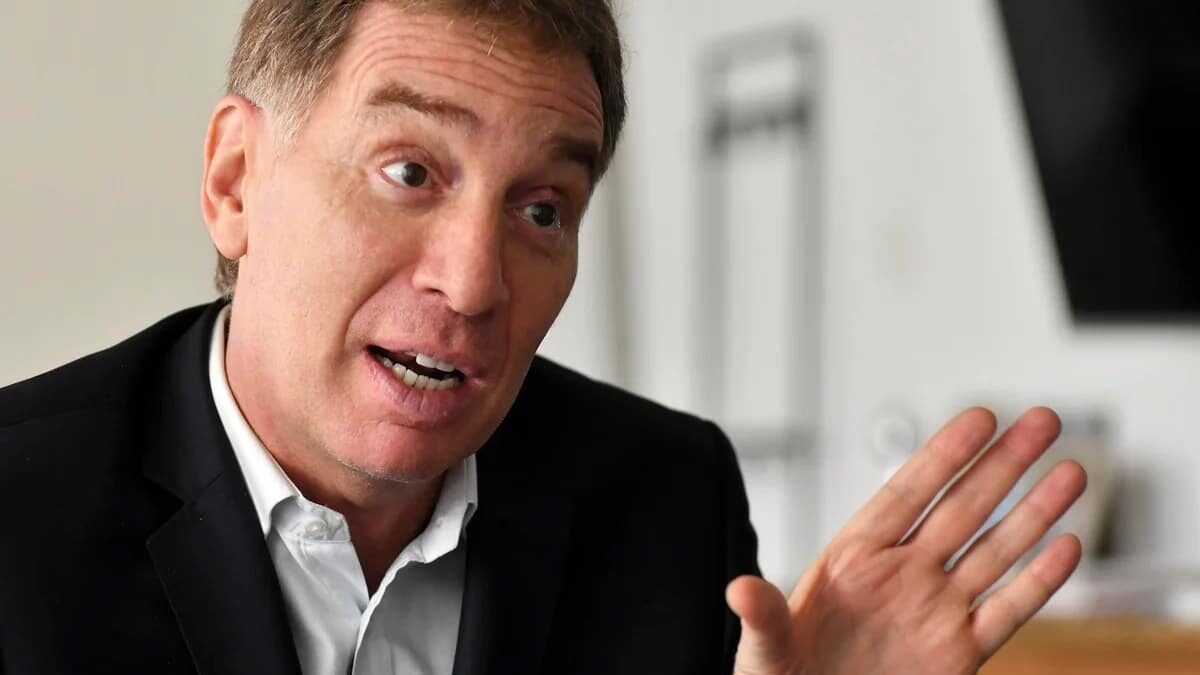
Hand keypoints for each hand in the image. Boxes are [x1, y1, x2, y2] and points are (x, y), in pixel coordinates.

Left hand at [727, 407, 1085, 674]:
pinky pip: (1005, 613)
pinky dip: (1037, 583)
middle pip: (963, 509)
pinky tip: (1067, 547)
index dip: (945, 455)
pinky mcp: (959, 654)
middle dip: (1004, 465)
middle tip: (1041, 421)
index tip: (981, 417)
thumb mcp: (764, 649)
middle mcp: (902, 576)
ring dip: (1033, 513)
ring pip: (995, 552)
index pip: (907, 494)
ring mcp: (934, 611)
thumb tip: (740, 589)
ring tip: (1071, 471)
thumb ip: (763, 617)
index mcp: (853, 559)